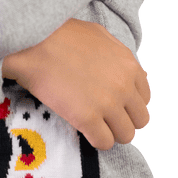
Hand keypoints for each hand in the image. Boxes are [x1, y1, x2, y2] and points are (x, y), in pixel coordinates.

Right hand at [2, 18, 150, 150]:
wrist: (34, 42)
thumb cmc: (59, 34)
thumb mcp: (98, 35)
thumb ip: (115, 55)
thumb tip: (118, 69)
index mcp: (128, 66)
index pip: (144, 99)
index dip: (128, 104)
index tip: (113, 105)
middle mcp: (124, 86)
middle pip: (139, 120)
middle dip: (123, 121)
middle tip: (104, 118)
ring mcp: (107, 103)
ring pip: (125, 135)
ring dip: (111, 133)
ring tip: (94, 126)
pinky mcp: (87, 118)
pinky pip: (104, 142)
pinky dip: (95, 140)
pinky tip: (83, 130)